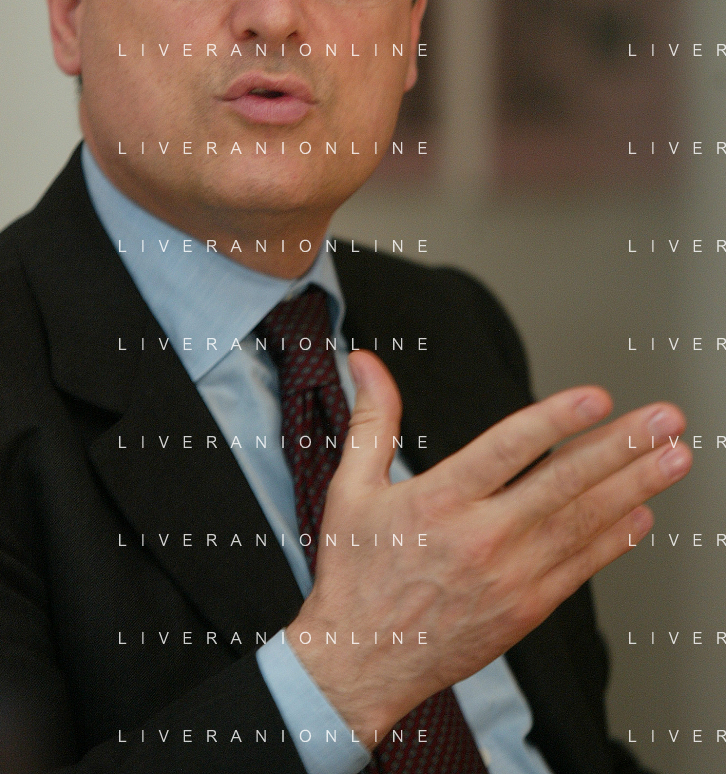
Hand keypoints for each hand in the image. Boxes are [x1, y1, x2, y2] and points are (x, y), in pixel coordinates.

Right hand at [287, 350, 690, 746]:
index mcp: (438, 501)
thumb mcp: (351, 488)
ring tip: (673, 456)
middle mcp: (480, 538)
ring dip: (634, 487)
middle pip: (562, 485)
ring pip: (582, 524)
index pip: (506, 451)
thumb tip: (368, 363)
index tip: (596, 398)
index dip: (554, 421)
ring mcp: (509, 577)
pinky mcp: (525, 609)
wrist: (360, 662)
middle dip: (621, 447)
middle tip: (664, 419)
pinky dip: (615, 540)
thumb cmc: (356, 573)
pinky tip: (643, 513)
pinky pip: (580, 568)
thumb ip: (372, 420)